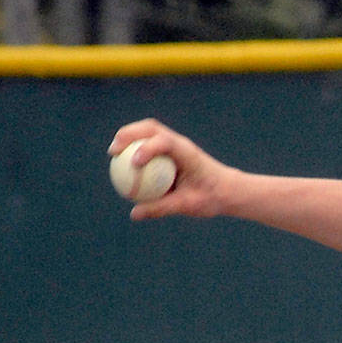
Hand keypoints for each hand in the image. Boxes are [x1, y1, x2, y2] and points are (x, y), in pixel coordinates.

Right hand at [108, 119, 238, 220]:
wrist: (228, 190)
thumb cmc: (211, 197)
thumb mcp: (188, 205)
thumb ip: (161, 208)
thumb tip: (134, 214)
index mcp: (188, 153)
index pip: (165, 142)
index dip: (147, 148)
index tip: (133, 163)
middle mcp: (180, 144)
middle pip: (151, 128)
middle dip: (129, 134)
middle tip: (113, 151)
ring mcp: (175, 145)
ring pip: (148, 132)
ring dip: (129, 136)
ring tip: (113, 152)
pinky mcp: (171, 151)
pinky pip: (149, 144)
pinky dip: (134, 148)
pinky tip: (122, 164)